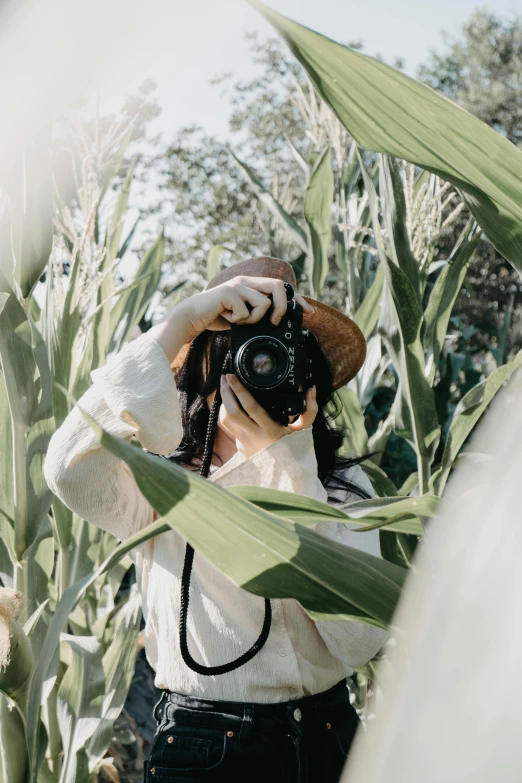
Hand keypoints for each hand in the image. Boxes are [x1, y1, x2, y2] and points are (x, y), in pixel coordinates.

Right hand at [182, 275, 313, 336]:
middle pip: (278, 287)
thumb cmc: (217, 317)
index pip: (281, 288)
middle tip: (274, 322)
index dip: (297, 298)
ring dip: (254, 319)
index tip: (309, 312)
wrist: (192, 317)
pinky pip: (245, 311)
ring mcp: (238, 285)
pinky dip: (238, 321)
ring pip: (263, 302)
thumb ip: (258, 314)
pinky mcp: (229, 292)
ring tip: (239, 321)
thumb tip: (277, 323)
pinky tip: (226, 317)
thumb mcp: (243, 316)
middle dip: (281, 307)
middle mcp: (247, 281)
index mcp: (252, 285)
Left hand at [219, 373, 317, 458]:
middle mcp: (255, 437)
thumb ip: (310, 409)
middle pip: (232, 412)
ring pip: (225, 420)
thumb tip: (312, 388)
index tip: (232, 376)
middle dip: (226, 393)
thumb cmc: (296, 451)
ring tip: (227, 388)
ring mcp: (245, 443)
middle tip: (225, 378)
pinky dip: (227, 414)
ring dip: (223, 403)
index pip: (251, 407)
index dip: (239, 390)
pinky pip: (229, 428)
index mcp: (271, 430)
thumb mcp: (305, 430)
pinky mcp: (240, 448)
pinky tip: (231, 405)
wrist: (287, 478)